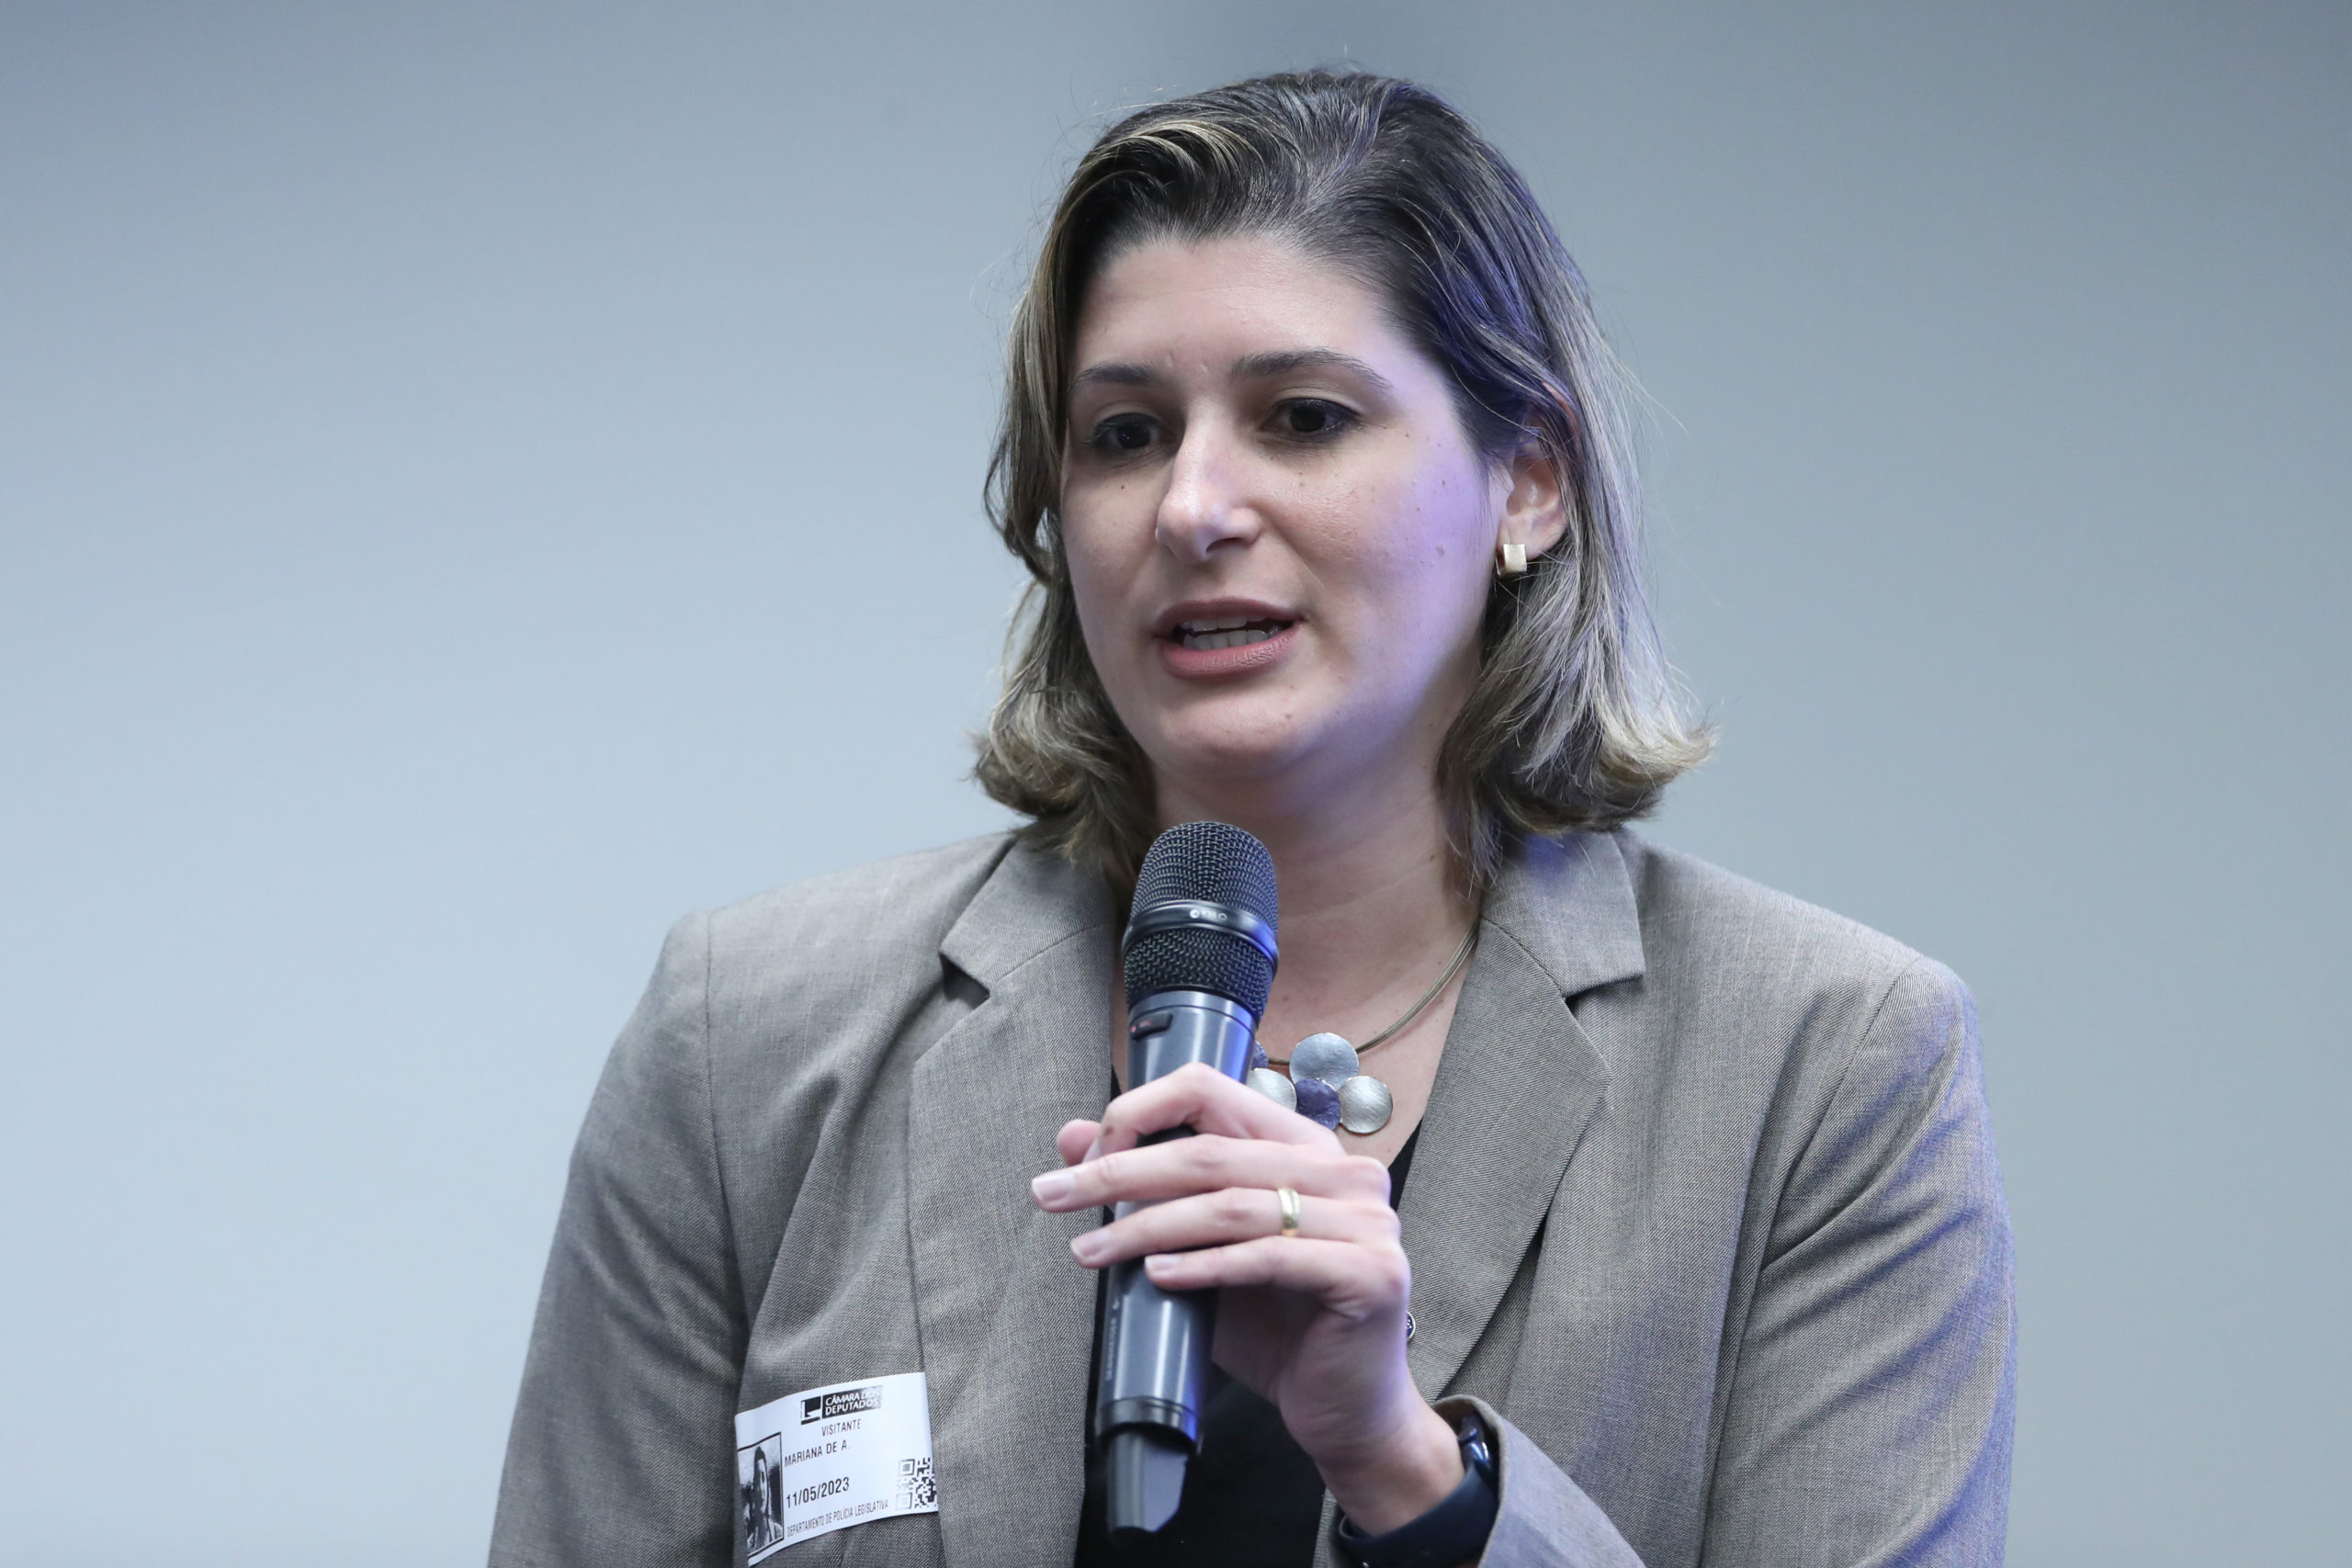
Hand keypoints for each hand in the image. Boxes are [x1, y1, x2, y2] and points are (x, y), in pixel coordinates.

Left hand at [1029, 1062, 1462, 1533]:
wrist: (1346, 1409)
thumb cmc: (1277, 1326)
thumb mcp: (1201, 1248)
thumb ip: (1152, 1190)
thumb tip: (1073, 1137)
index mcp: (1304, 1146)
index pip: (1210, 1091)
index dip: (1138, 1114)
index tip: (1082, 1156)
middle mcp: (1343, 1170)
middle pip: (1209, 1152)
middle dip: (1119, 1172)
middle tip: (1054, 1194)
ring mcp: (1366, 1219)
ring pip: (1230, 1206)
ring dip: (1147, 1226)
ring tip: (1091, 1250)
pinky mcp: (1369, 1272)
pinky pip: (1267, 1257)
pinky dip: (1203, 1266)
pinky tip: (1157, 1275)